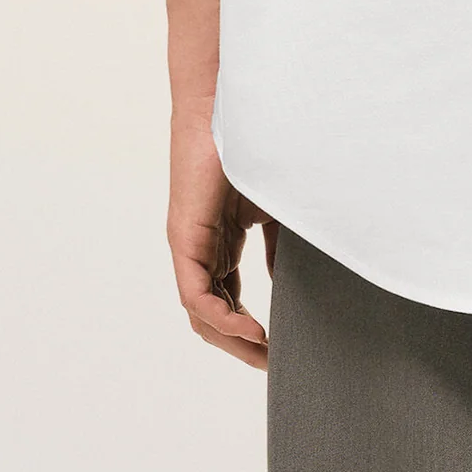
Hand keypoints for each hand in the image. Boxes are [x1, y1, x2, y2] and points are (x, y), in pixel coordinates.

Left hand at [167, 110, 276, 368]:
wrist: (231, 106)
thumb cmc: (253, 146)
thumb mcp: (274, 206)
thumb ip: (278, 244)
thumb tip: (286, 284)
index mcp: (220, 241)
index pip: (228, 299)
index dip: (250, 328)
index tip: (280, 348)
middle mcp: (201, 249)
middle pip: (213, 315)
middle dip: (240, 344)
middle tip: (271, 365)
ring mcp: (190, 246)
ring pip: (202, 312)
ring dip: (231, 339)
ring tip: (263, 355)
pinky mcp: (185, 239)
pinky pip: (196, 295)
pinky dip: (222, 318)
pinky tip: (252, 329)